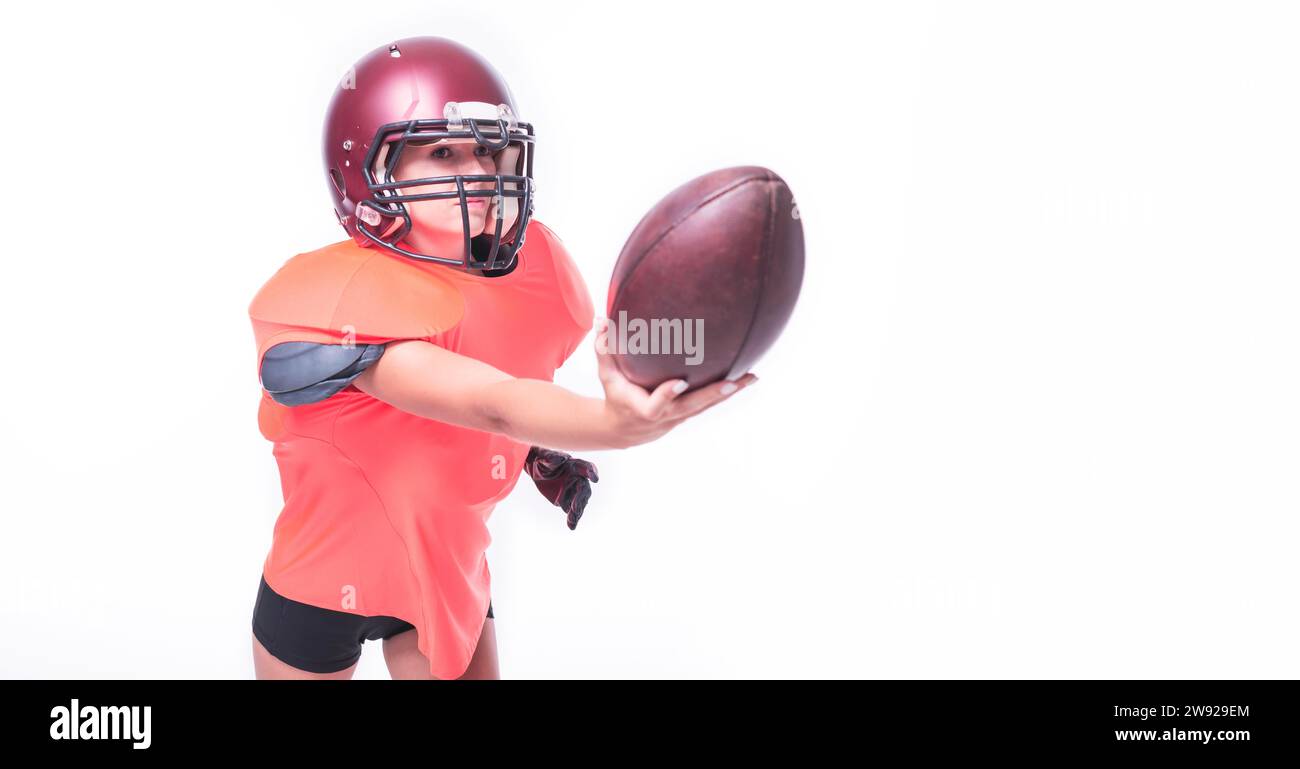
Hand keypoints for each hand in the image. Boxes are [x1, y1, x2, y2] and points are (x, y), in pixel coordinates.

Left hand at [525, 446, 598, 529]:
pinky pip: (573, 511)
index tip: (595, 479)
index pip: (587, 468)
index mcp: (576, 466)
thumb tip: (562, 458)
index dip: (592, 473)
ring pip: (580, 502)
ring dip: (577, 511)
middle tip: (575, 508)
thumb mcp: (544, 457)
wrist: (536, 471)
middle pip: (584, 490)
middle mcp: (578, 479)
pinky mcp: (568, 501)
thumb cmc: (542, 460)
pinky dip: (573, 519)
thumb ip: (552, 458)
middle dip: (580, 499)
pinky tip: (571, 526)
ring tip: (572, 520)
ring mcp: (574, 491)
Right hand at [594, 317, 756, 448]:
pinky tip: (748, 378)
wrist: (624, 429)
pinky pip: (712, 402)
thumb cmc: (616, 395)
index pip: (657, 403)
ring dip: (730, 392)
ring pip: (708, 404)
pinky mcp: (691, 412)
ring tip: (751, 377)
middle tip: (732, 383)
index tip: (678, 383)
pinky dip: (729, 391)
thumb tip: (601, 319)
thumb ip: (604, 349)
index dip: (667, 394)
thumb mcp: (606, 375)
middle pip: (693, 406)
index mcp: (645, 409)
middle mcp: (667, 415)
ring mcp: (682, 415)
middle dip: (712, 395)